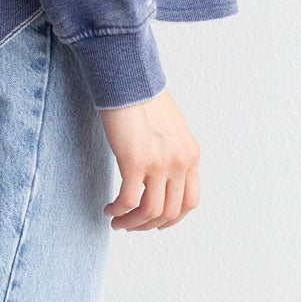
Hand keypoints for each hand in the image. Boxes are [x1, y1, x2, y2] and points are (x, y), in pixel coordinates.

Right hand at [99, 86, 199, 230]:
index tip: (155, 221)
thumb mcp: (170, 127)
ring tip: (117, 222)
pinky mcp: (135, 161)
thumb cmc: (142, 96)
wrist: (128, 76)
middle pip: (170, 212)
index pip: (190, 201)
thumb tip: (158, 173)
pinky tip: (109, 209)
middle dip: (148, 224)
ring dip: (132, 223)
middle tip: (130, 225)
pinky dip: (118, 211)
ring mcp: (159, 163)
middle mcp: (180, 162)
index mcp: (191, 154)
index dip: (172, 218)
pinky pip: (128, 201)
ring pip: (150, 212)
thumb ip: (170, 151)